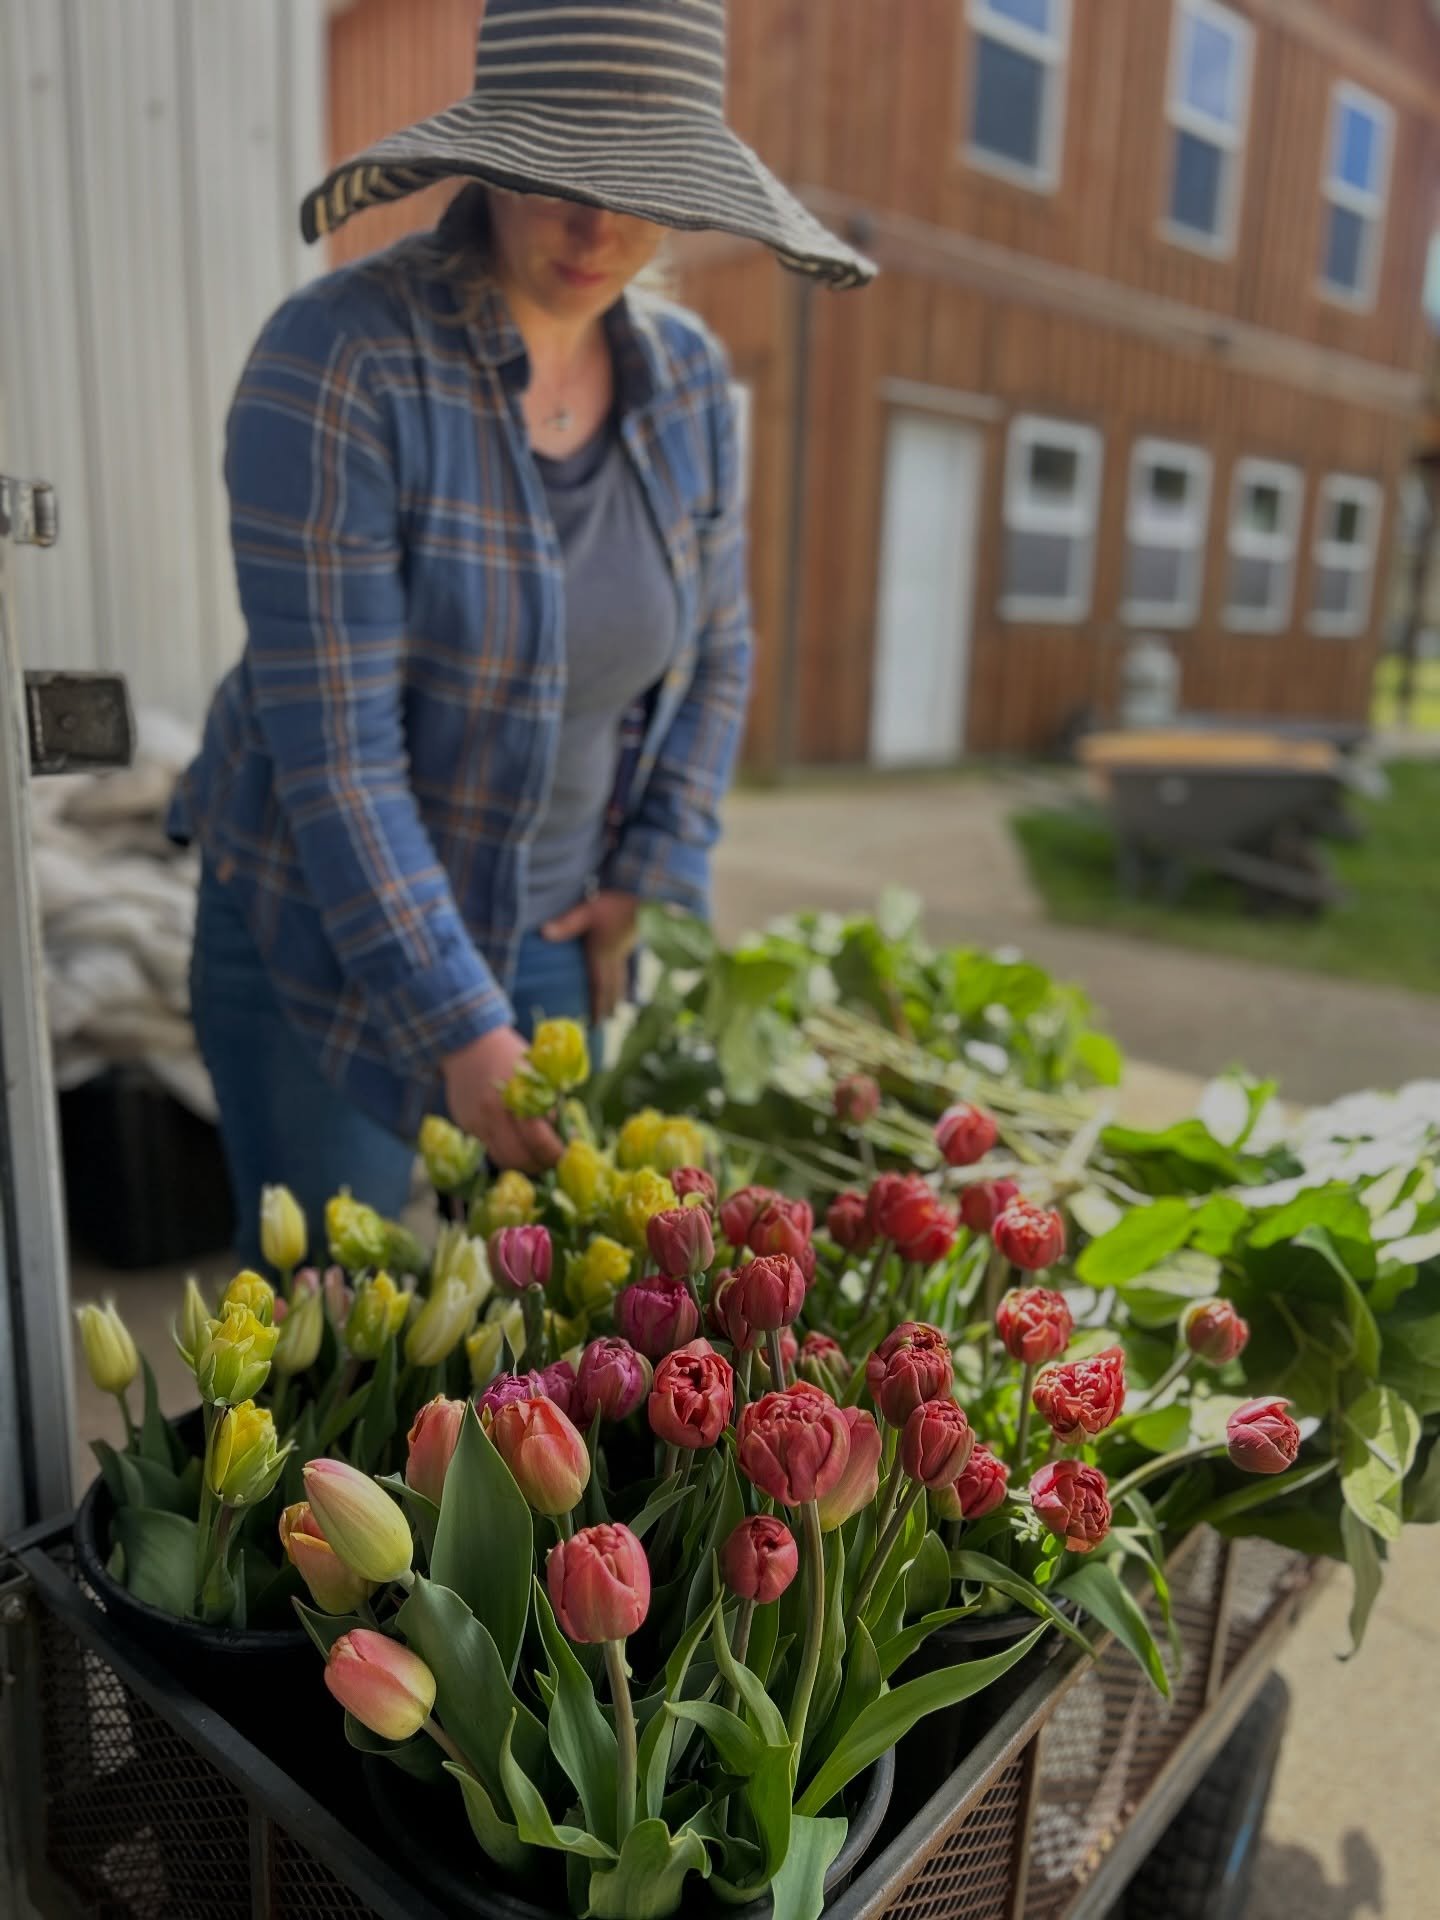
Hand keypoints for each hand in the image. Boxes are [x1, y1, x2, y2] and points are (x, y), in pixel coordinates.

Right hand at [441, 1027, 561, 1173]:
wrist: (468, 1044)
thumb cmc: (509, 1055)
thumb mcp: (537, 1072)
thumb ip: (551, 1102)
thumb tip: (569, 1134)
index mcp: (517, 1096)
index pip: (539, 1140)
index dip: (555, 1154)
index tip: (566, 1155)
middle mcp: (493, 1113)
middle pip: (519, 1157)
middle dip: (540, 1164)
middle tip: (552, 1160)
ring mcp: (477, 1122)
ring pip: (502, 1159)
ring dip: (522, 1163)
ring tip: (536, 1157)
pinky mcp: (466, 1126)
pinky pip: (489, 1148)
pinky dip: (505, 1151)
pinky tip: (515, 1143)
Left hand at [541, 890, 638, 1022]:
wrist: (648, 902)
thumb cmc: (616, 905)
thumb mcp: (587, 911)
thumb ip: (567, 923)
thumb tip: (543, 933)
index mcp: (601, 955)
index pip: (597, 985)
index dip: (596, 1005)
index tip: (596, 1023)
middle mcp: (613, 959)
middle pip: (610, 988)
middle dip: (607, 1006)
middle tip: (605, 1024)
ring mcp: (624, 953)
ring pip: (620, 981)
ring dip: (617, 997)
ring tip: (617, 1012)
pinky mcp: (630, 946)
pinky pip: (626, 972)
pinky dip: (626, 984)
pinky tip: (629, 987)